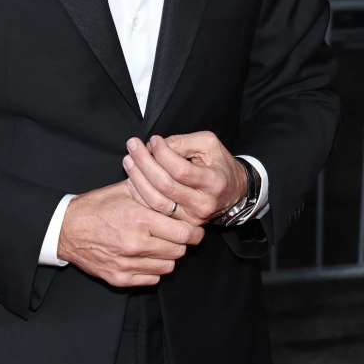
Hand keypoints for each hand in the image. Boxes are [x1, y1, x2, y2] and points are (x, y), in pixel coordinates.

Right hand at [57, 181, 203, 288]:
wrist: (65, 229)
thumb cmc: (95, 207)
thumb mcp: (124, 190)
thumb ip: (153, 192)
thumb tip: (178, 191)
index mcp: (139, 219)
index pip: (184, 233)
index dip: (194, 232)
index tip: (195, 230)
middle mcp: (135, 244)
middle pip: (179, 251)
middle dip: (182, 243)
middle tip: (177, 236)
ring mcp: (127, 264)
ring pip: (167, 267)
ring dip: (168, 256)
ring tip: (159, 245)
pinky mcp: (120, 278)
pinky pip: (152, 279)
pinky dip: (153, 269)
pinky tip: (146, 257)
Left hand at [123, 132, 246, 225]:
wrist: (234, 191)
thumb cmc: (220, 164)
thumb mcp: (208, 144)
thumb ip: (183, 143)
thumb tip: (155, 146)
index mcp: (214, 182)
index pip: (180, 170)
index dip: (162, 154)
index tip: (153, 140)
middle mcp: (203, 204)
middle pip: (165, 185)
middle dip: (144, 163)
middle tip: (132, 146)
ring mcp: (192, 218)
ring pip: (156, 201)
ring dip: (137, 179)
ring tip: (128, 160)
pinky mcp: (182, 224)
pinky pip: (155, 211)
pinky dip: (140, 195)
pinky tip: (132, 179)